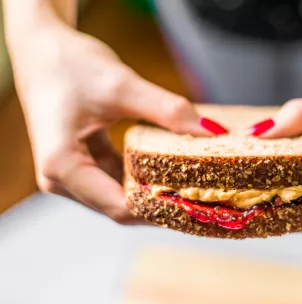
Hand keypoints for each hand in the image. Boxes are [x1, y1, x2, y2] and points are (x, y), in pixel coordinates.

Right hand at [11, 26, 226, 223]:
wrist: (40, 47)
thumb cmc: (69, 63)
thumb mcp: (122, 86)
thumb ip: (167, 110)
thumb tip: (210, 131)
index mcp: (62, 165)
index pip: (120, 206)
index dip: (161, 209)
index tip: (198, 204)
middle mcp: (60, 179)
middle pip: (119, 206)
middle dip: (160, 204)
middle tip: (203, 199)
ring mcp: (68, 174)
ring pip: (119, 197)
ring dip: (152, 193)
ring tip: (191, 187)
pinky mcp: (79, 165)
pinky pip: (115, 181)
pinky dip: (140, 178)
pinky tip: (167, 172)